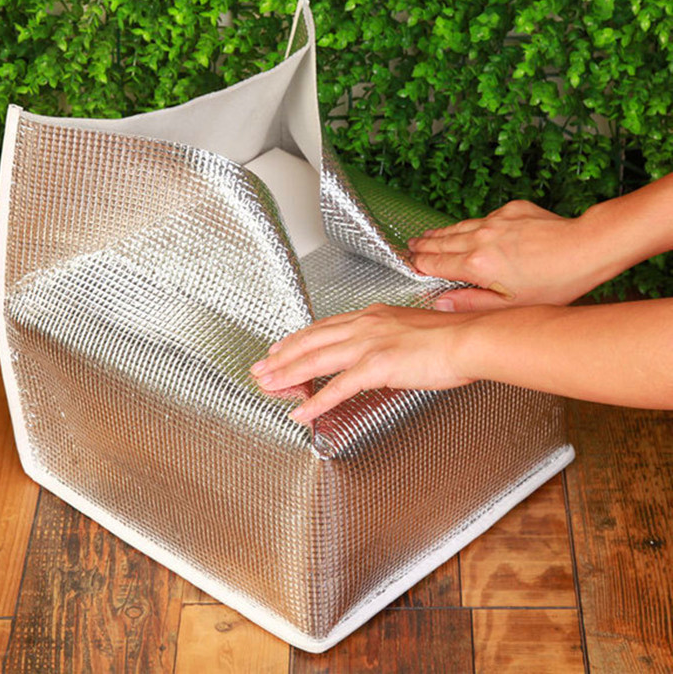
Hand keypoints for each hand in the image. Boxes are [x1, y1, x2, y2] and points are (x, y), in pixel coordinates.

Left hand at [250, 303, 476, 421]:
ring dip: (287, 375)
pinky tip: (301, 413)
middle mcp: (365, 325)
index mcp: (373, 316)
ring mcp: (369, 344)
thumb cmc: (451, 338)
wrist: (469, 339)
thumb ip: (391, 341)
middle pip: (311, 341)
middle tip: (260, 367)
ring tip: (267, 386)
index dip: (298, 339)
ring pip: (315, 359)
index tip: (280, 348)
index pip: (324, 327)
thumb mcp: (412, 331)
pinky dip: (315, 402)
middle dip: (281, 356)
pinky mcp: (377, 365)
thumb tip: (384, 357)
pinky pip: (337, 387)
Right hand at [408, 200, 606, 310]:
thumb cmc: (555, 282)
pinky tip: (465, 229)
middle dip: (423, 245)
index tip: (409, 262)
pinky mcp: (511, 210)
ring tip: (427, 236)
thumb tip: (440, 303)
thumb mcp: (511, 305)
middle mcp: (480, 240)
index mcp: (477, 266)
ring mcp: (495, 222)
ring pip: (458, 227)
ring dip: (440, 233)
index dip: (419, 264)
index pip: (436, 264)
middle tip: (410, 245)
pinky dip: (470, 225)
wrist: (586, 247)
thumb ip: (471, 304)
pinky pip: (482, 218)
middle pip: (442, 242)